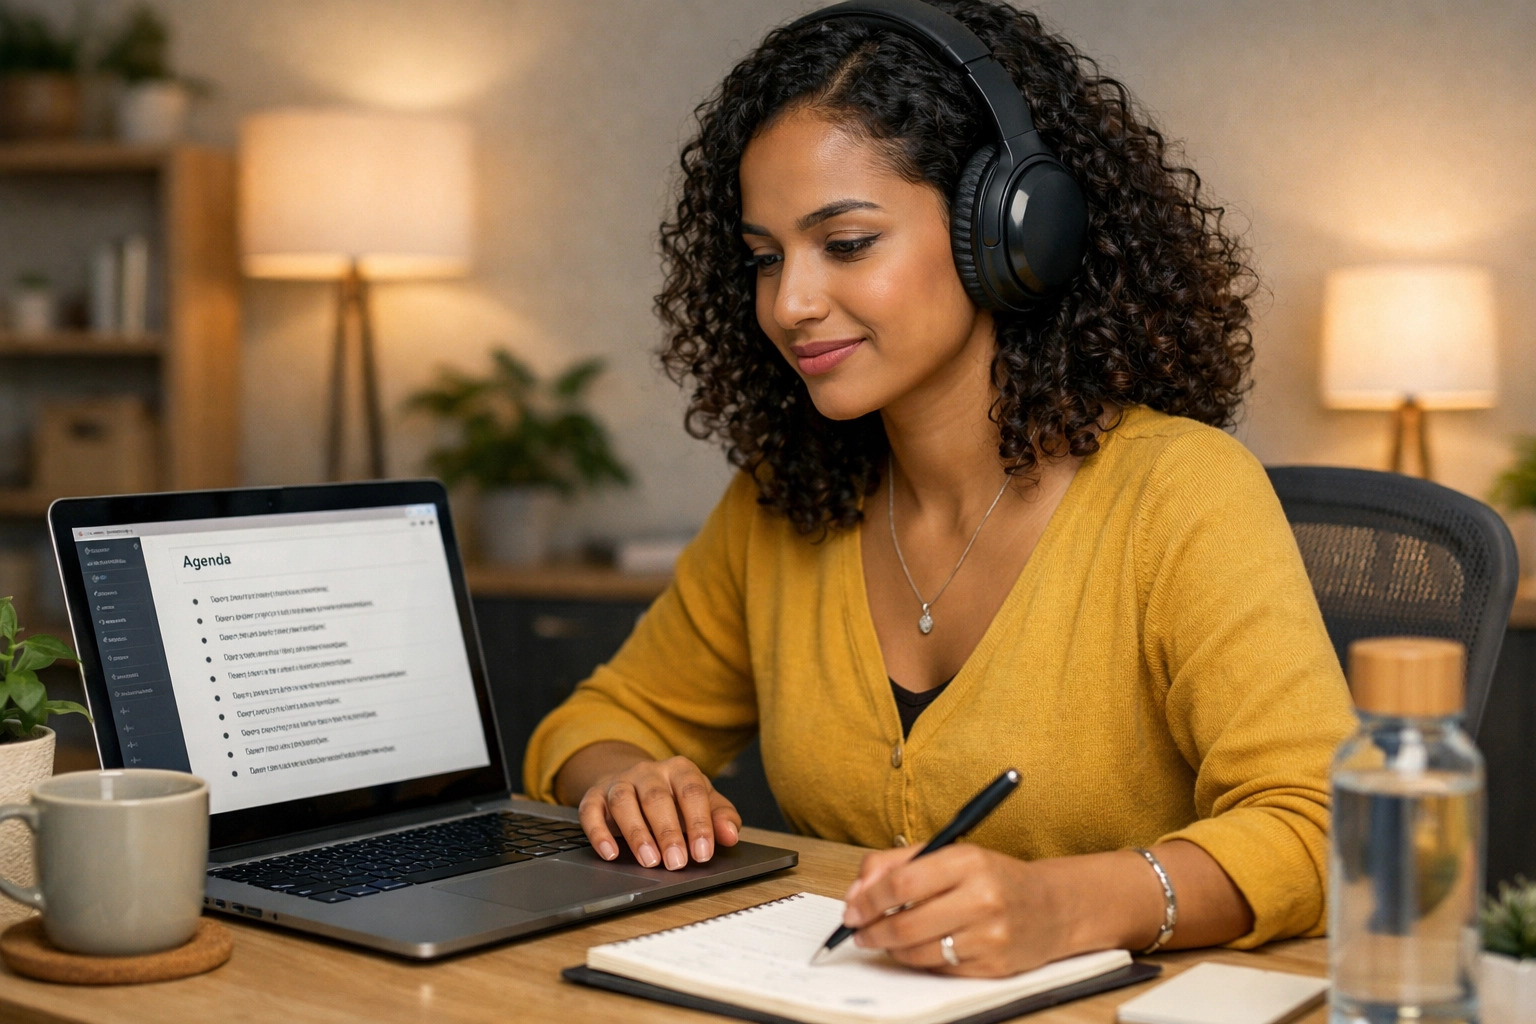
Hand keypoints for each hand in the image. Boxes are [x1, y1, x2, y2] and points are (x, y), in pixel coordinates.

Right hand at [578, 755, 740, 869]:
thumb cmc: (674, 797)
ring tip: (649, 861)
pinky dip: (598, 833)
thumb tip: (731, 835)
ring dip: (636, 833)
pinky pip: (590, 811)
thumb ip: (721, 816)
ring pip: (623, 802)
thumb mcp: (703, 801)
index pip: (691, 792)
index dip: (698, 823)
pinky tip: (610, 854)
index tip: (703, 852)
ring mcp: (619, 782)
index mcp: (679, 769)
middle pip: (656, 798)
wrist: (634, 780)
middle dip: (667, 832)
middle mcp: (647, 772)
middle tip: (677, 862)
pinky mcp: (594, 796)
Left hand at [840, 844, 1077, 976]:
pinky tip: (917, 949)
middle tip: (858, 932)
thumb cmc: (993, 877)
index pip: (901, 883)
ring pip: (918, 952)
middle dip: (871, 931)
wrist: (1051, 907)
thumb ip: (896, 863)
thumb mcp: (949, 853)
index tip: (851, 909)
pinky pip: (939, 969)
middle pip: (905, 923)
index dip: (867, 900)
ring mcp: (989, 936)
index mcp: (968, 862)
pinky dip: (918, 961)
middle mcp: (981, 898)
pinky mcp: (993, 967)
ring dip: (891, 948)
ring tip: (884, 939)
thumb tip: (856, 892)